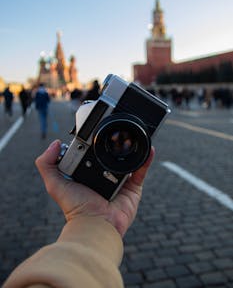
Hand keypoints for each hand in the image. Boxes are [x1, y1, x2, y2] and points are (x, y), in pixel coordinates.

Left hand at [36, 140, 154, 236]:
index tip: (96, 130)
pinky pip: (141, 170)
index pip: (92, 154)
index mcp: (88, 174)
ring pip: (128, 161)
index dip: (94, 142)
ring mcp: (120, 181)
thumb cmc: (76, 208)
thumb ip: (46, 164)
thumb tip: (55, 143)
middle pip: (111, 155)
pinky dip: (146, 159)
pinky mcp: (133, 188)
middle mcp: (104, 176)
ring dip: (132, 149)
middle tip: (118, 131)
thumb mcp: (55, 184)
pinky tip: (148, 147)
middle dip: (115, 144)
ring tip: (134, 135)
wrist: (96, 224)